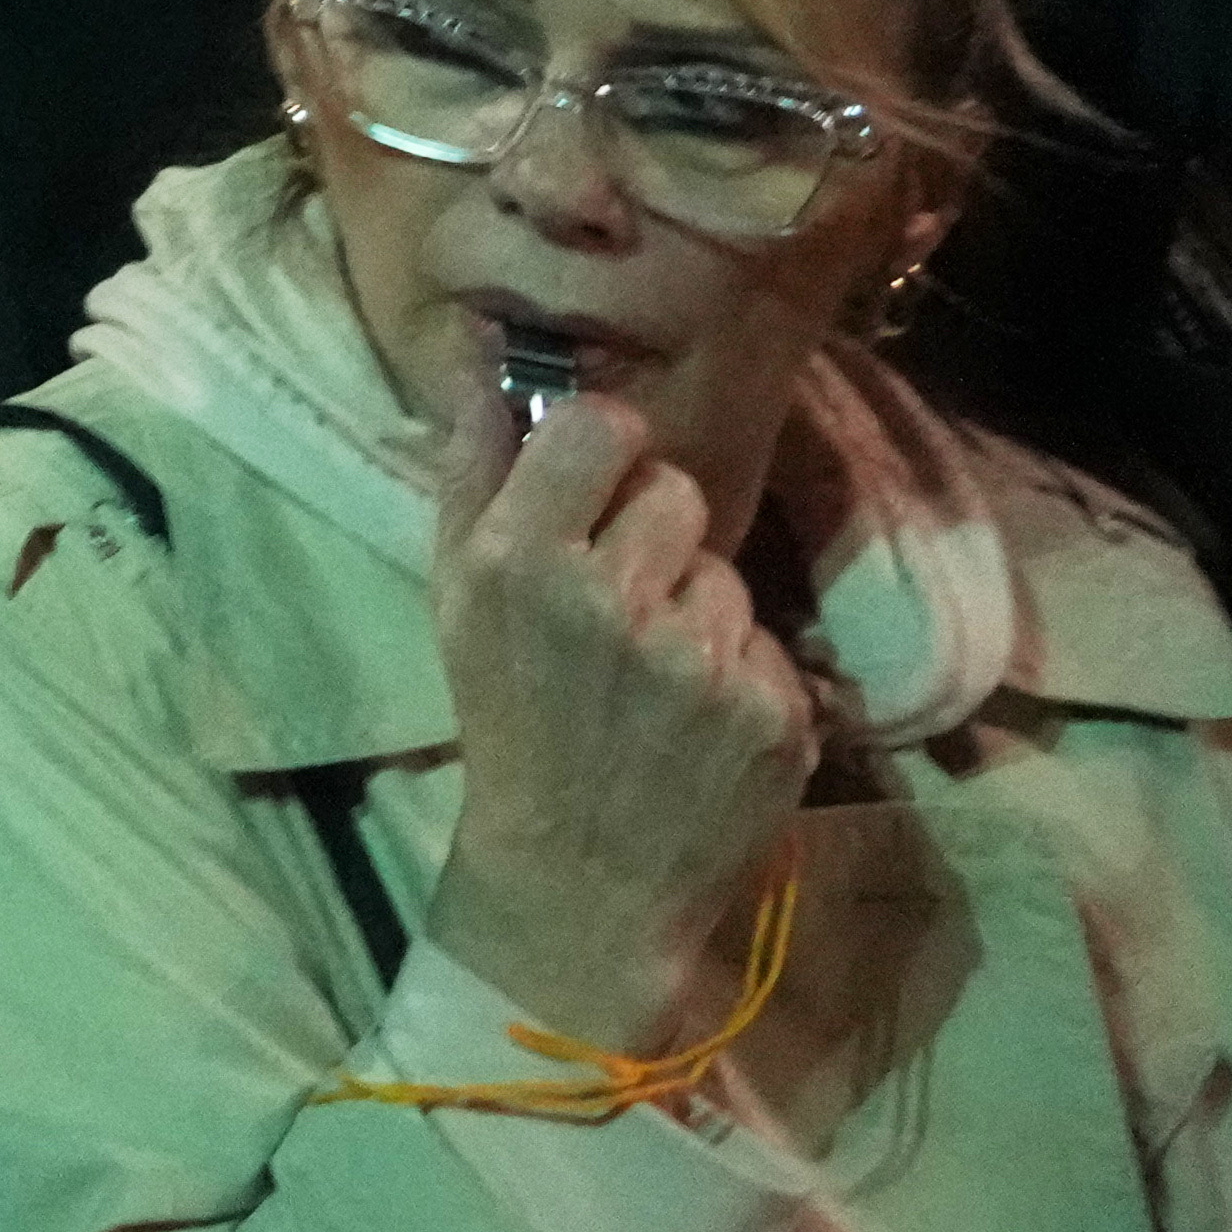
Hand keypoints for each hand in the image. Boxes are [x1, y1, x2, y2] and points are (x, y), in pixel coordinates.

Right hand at [420, 393, 810, 1058]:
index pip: (603, 426)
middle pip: (677, 491)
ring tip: (655, 679)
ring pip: (726, 573)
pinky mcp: (775, 715)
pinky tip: (697, 725)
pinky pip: (768, 646)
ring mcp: (703, 662)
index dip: (607, 447)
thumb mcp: (456, 595)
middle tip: (620, 603)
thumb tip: (486, 349)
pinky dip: (740, 678)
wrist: (579, 882)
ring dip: (698, 610)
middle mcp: (613, 601)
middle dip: (654, 534)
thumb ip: (472, 466)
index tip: (596, 484)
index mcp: (520, 560)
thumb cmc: (509, 721)